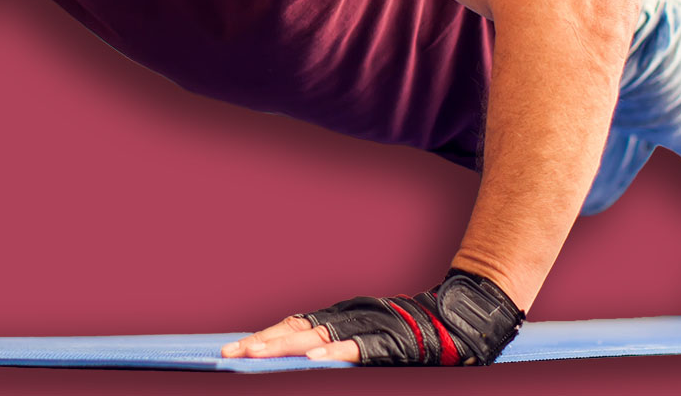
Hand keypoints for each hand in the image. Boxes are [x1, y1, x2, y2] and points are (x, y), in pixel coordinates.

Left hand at [221, 269, 523, 365]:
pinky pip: (352, 349)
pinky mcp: (382, 344)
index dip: (262, 338)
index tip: (233, 348)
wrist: (452, 324)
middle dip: (259, 343)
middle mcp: (342, 321)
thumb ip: (336, 345)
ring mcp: (360, 331)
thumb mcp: (363, 339)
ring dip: (282, 347)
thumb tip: (305, 354)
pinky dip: (331, 352)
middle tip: (228, 353)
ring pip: (313, 337)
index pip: (291, 328)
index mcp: (336, 321)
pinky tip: (310, 359)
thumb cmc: (408, 336)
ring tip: (254, 355)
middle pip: (292, 330)